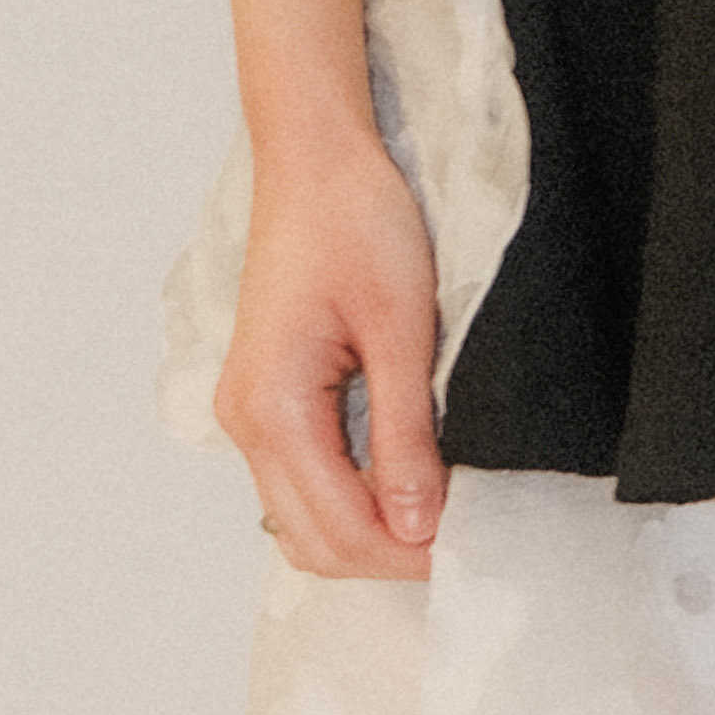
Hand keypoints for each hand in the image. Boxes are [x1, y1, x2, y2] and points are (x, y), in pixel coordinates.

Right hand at [220, 133, 446, 581]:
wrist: (316, 159)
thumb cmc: (356, 219)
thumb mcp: (400, 328)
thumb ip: (405, 433)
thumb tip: (419, 523)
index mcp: (273, 407)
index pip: (340, 527)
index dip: (406, 552)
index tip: (470, 547)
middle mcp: (245, 421)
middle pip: (312, 540)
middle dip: (386, 555)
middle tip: (462, 539)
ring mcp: (248, 411)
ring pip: (301, 519)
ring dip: (366, 532)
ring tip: (438, 513)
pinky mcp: (265, 397)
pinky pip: (301, 481)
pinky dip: (348, 499)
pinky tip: (401, 480)